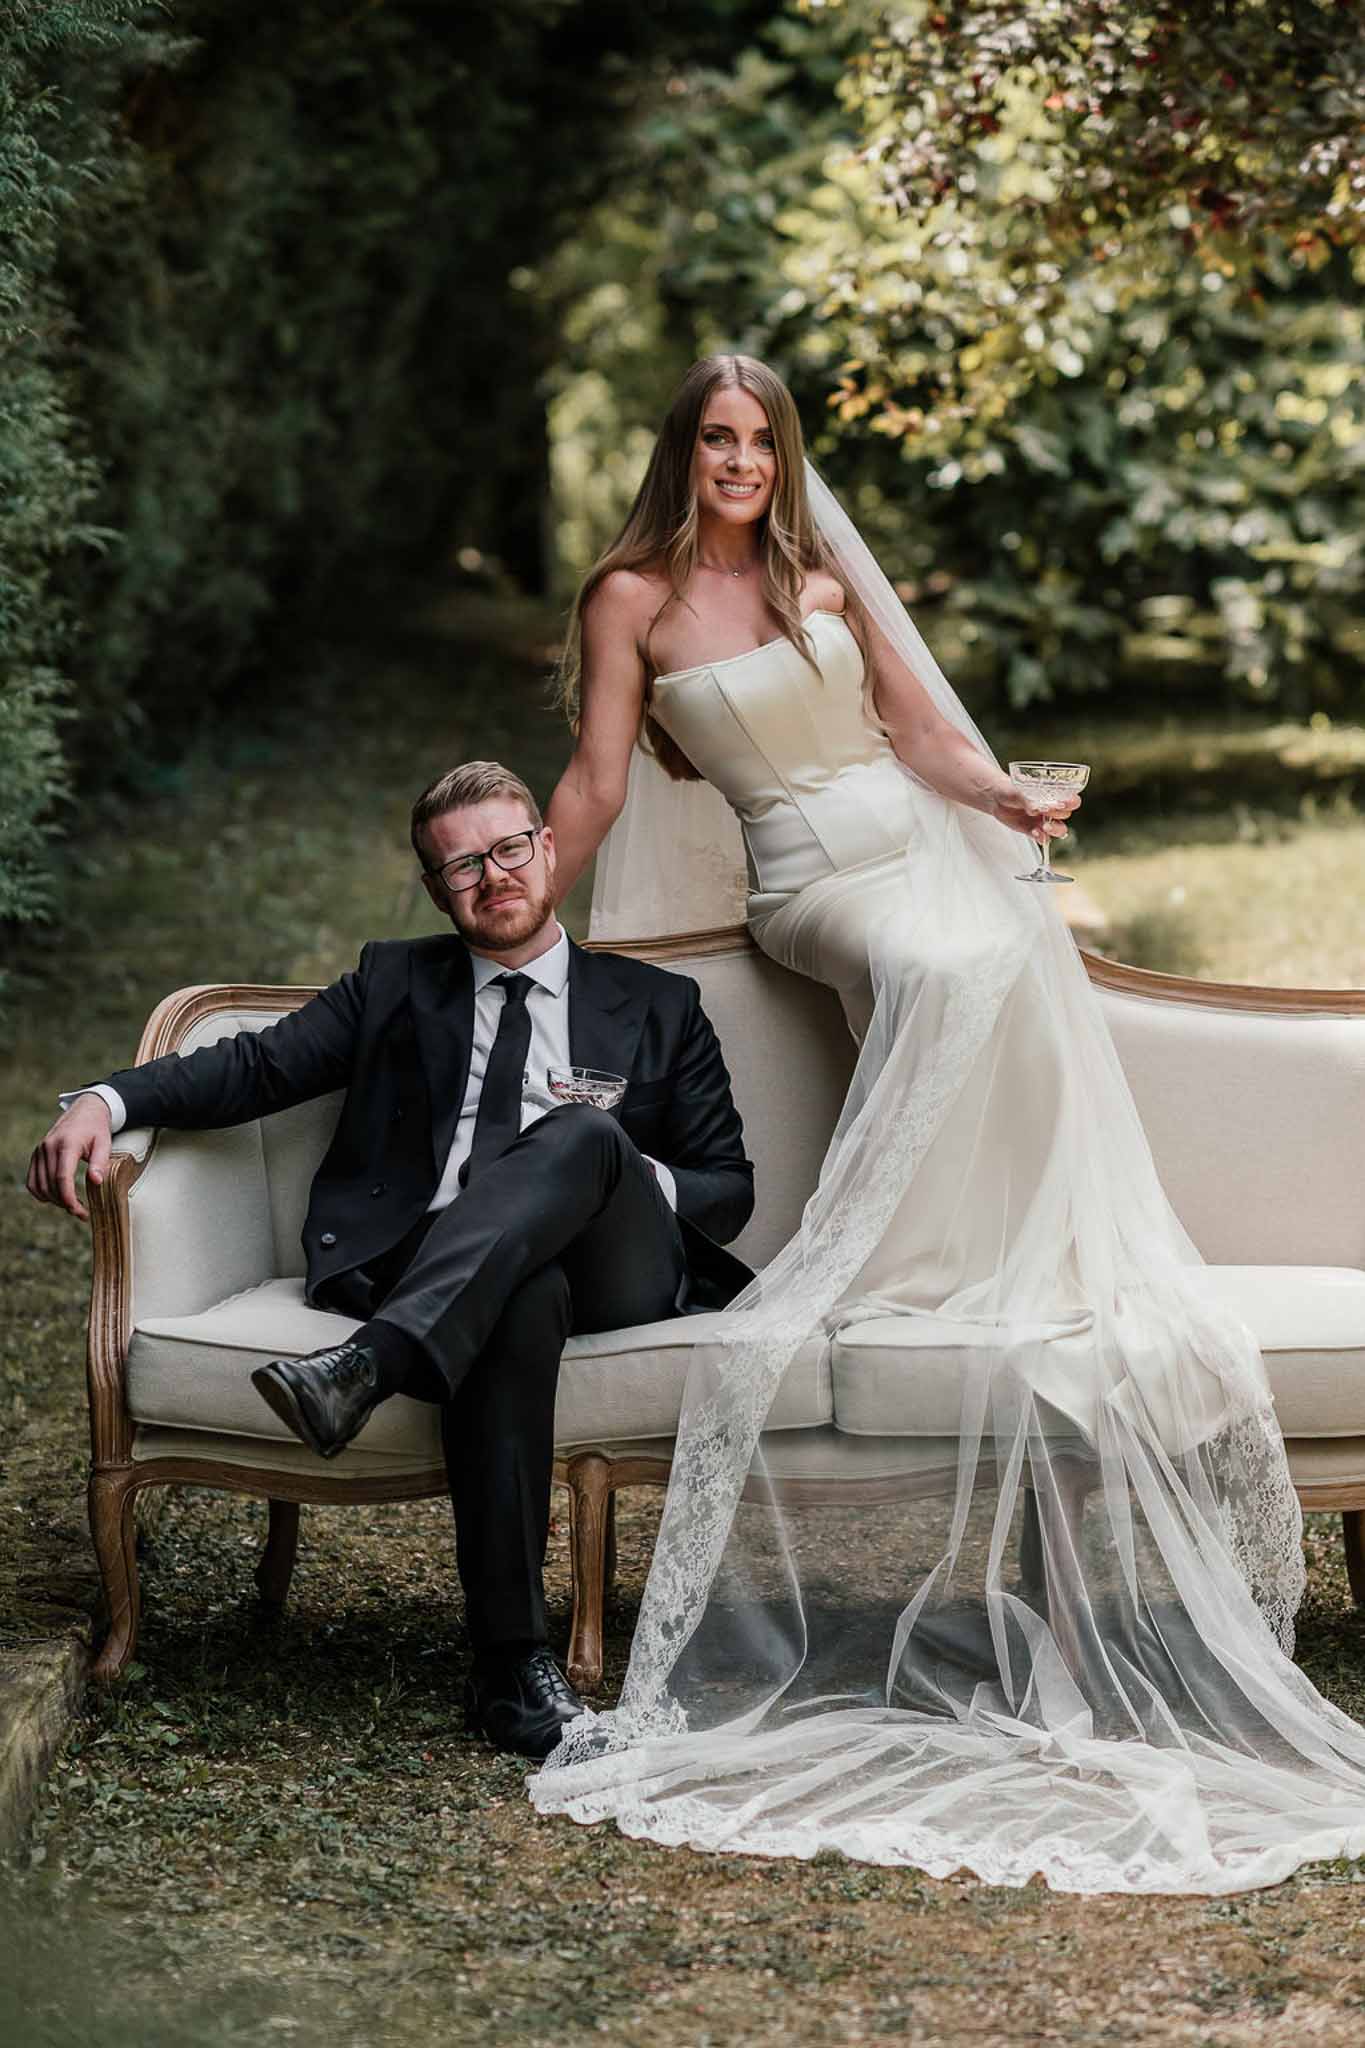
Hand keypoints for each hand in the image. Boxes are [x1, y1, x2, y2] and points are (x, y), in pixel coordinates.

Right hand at [27, 1095, 113, 1221]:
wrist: (84, 1111)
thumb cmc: (96, 1129)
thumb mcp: (104, 1143)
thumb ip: (100, 1162)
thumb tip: (96, 1182)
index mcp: (66, 1144)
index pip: (62, 1177)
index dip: (69, 1198)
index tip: (80, 1212)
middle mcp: (48, 1147)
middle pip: (51, 1185)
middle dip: (65, 1203)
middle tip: (82, 1213)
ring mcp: (39, 1151)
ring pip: (40, 1186)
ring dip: (54, 1200)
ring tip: (72, 1205)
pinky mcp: (36, 1155)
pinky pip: (32, 1181)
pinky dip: (41, 1193)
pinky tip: (57, 1198)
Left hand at [990, 786, 1080, 843]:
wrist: (996, 798)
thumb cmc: (1011, 789)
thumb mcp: (1019, 791)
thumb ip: (1028, 800)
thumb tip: (1036, 808)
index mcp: (1054, 794)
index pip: (1072, 800)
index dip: (1071, 802)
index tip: (1063, 803)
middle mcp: (1052, 808)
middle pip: (1066, 815)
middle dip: (1059, 815)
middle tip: (1048, 813)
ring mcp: (1044, 820)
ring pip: (1059, 829)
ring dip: (1054, 830)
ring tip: (1045, 827)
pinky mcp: (1034, 830)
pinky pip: (1043, 837)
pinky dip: (1041, 837)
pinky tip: (1036, 834)